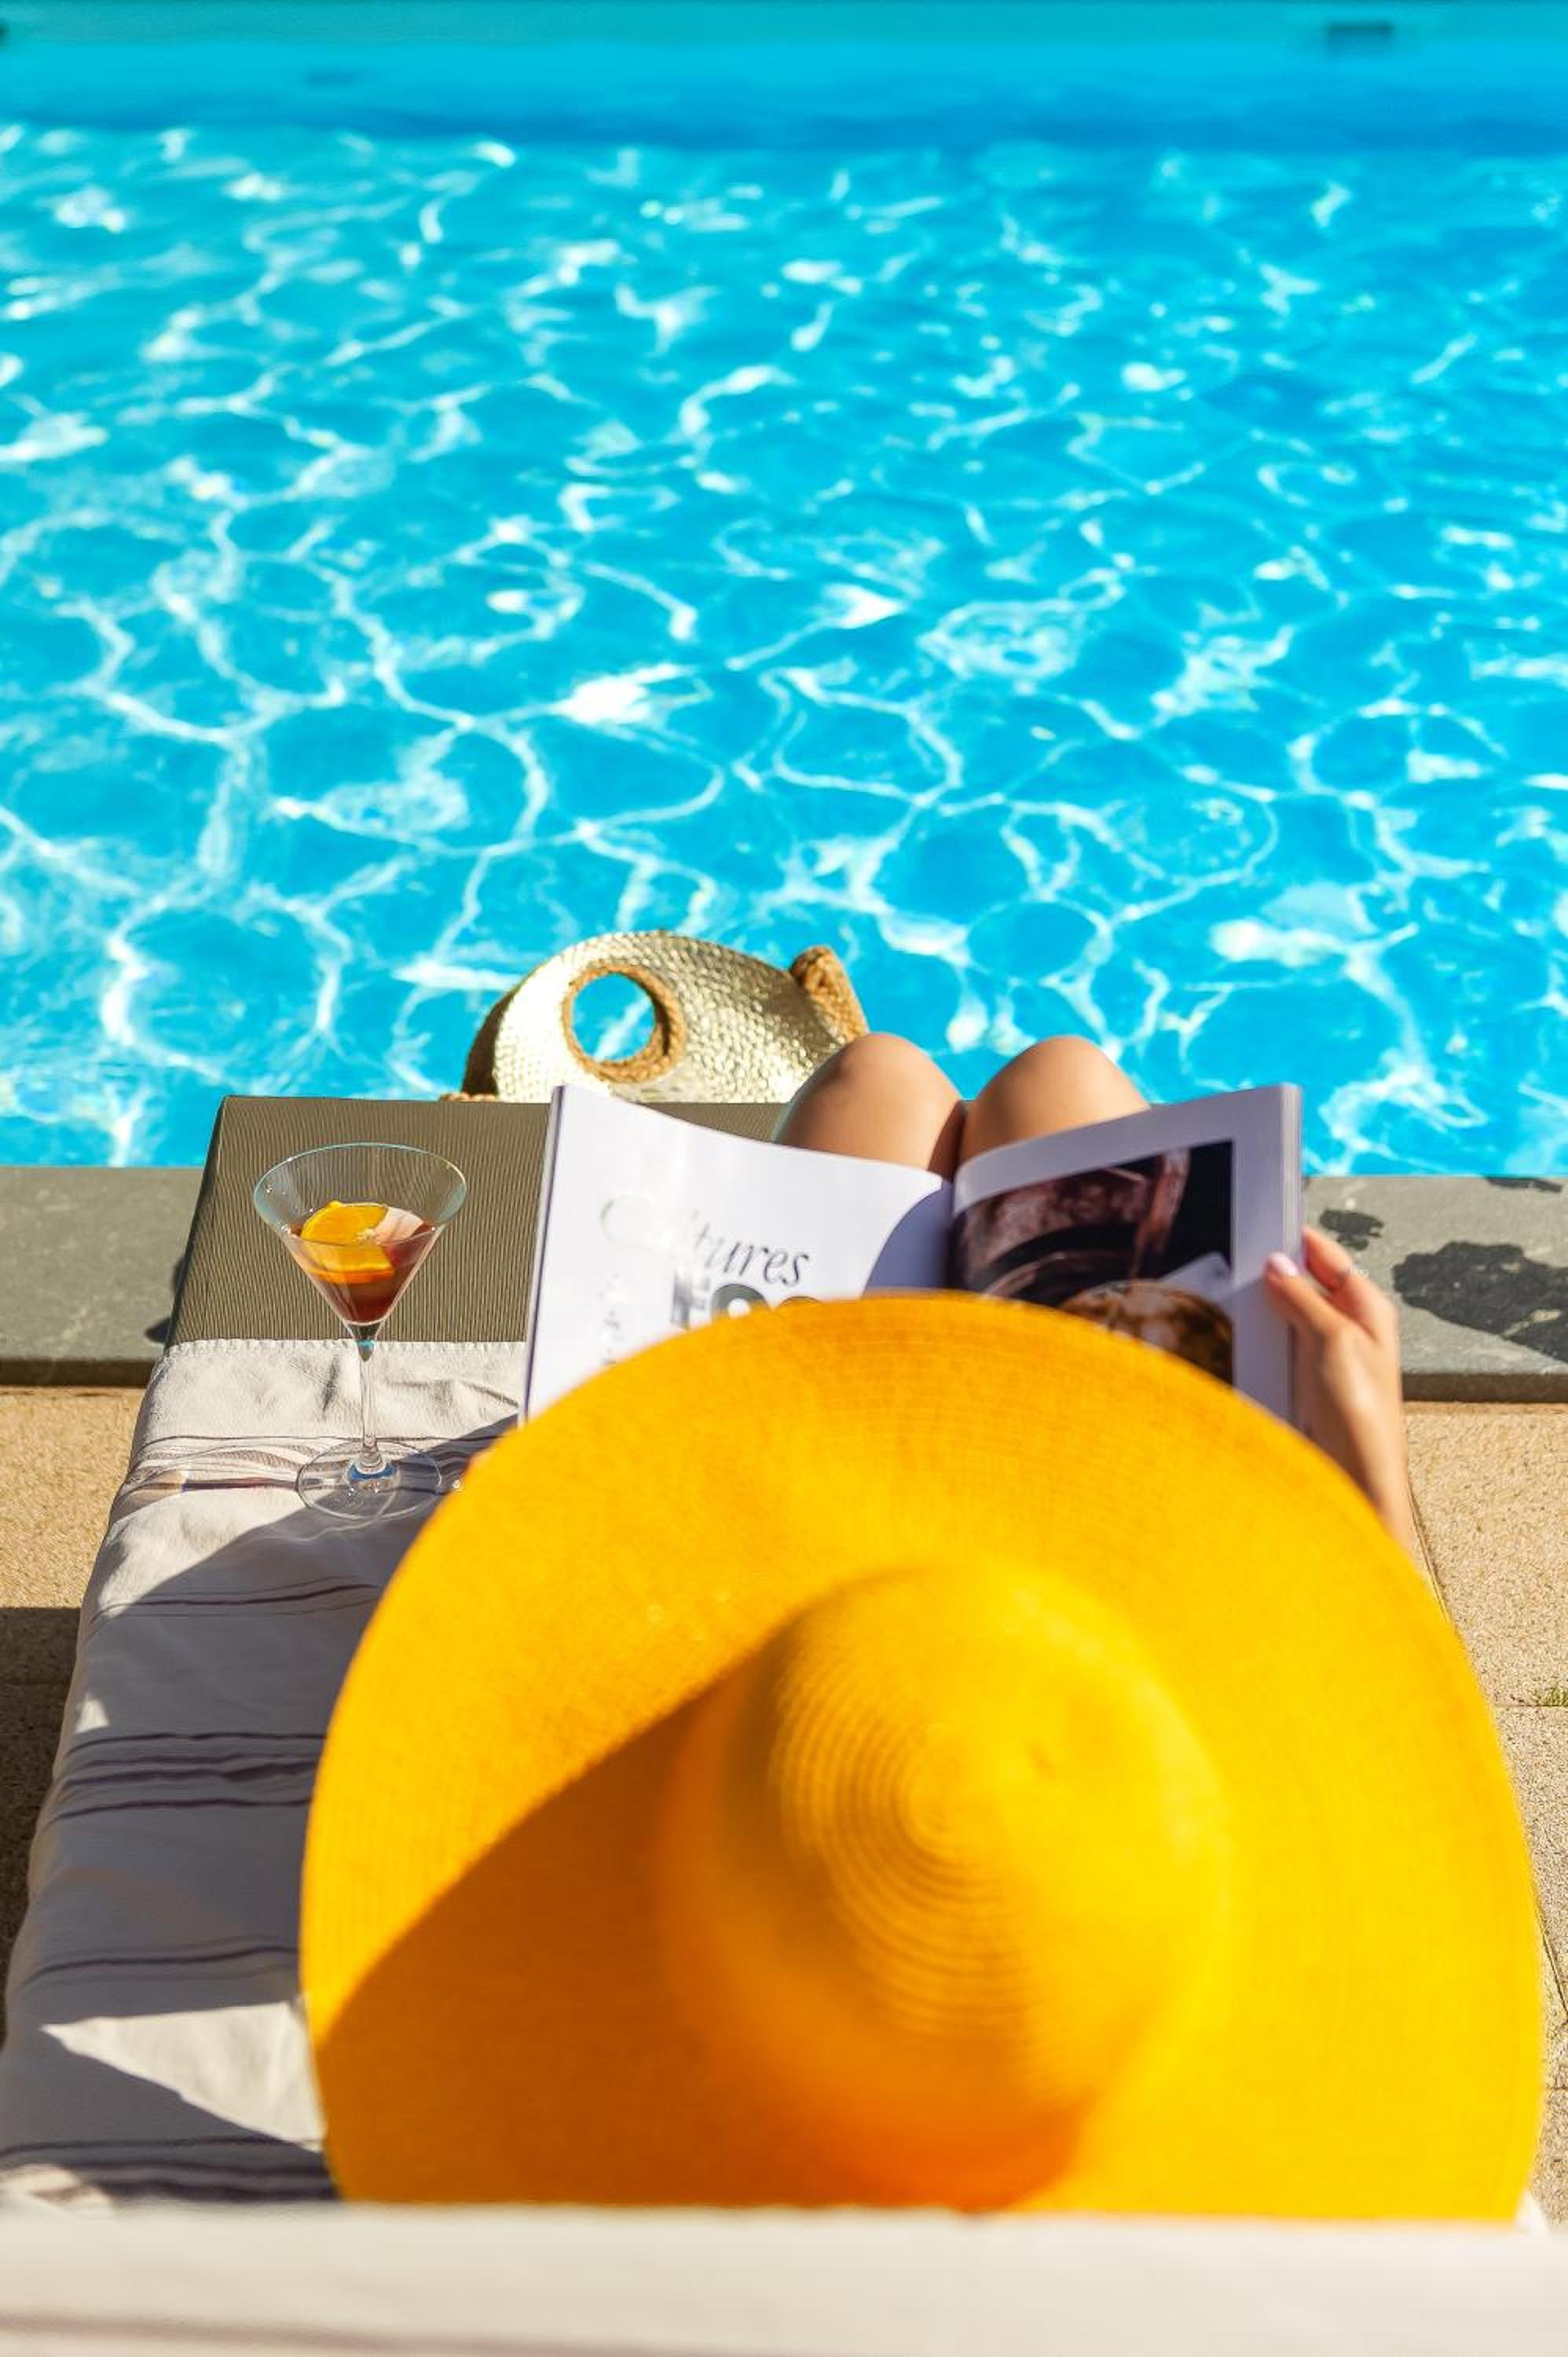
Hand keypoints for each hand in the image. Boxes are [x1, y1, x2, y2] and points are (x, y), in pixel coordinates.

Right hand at [1264, 1227, 1415, 1553]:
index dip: (1296, 1239)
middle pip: (1303, 1283)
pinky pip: (1278, 1348)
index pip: (1327, 1255)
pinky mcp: (1306, 1380)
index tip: (1262, 1223)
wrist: (1356, 1477)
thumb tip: (1277, 1266)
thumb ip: (1303, 1298)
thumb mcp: (1332, 1340)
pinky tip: (1244, 1341)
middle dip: (1273, 1275)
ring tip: (1240, 1304)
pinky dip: (1260, 1342)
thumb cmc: (1361, 1413)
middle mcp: (1349, 1327)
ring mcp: (1325, 1355)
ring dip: (1264, 1312)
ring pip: (1286, 1316)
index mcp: (1367, 1307)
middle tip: (1241, 1264)